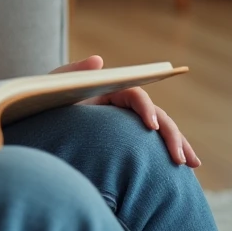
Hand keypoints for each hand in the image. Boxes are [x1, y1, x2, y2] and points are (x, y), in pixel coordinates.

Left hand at [52, 55, 200, 167]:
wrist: (39, 121)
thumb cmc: (45, 101)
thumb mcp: (55, 86)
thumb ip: (74, 73)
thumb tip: (99, 60)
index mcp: (110, 89)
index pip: (135, 96)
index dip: (146, 108)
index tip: (150, 126)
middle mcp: (123, 105)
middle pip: (155, 115)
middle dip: (170, 134)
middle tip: (179, 157)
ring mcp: (126, 122)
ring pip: (160, 131)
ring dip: (178, 145)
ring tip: (192, 164)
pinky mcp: (126, 139)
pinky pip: (150, 146)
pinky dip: (166, 154)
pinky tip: (183, 169)